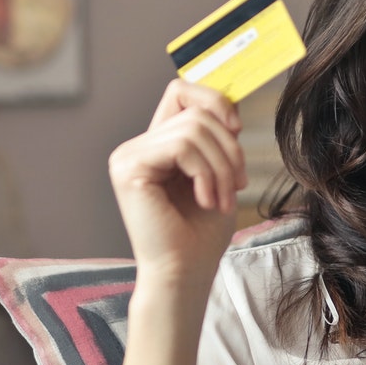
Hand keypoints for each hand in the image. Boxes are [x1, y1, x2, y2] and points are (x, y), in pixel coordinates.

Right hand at [107, 78, 246, 290]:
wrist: (184, 273)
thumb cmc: (200, 235)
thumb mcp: (219, 174)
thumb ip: (218, 137)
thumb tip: (232, 103)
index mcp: (156, 145)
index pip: (181, 91)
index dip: (214, 101)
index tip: (237, 130)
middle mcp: (137, 146)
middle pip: (195, 112)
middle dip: (229, 149)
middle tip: (237, 187)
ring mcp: (128, 156)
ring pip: (193, 129)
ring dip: (221, 167)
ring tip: (221, 199)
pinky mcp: (129, 168)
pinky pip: (181, 146)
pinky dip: (205, 173)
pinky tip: (206, 200)